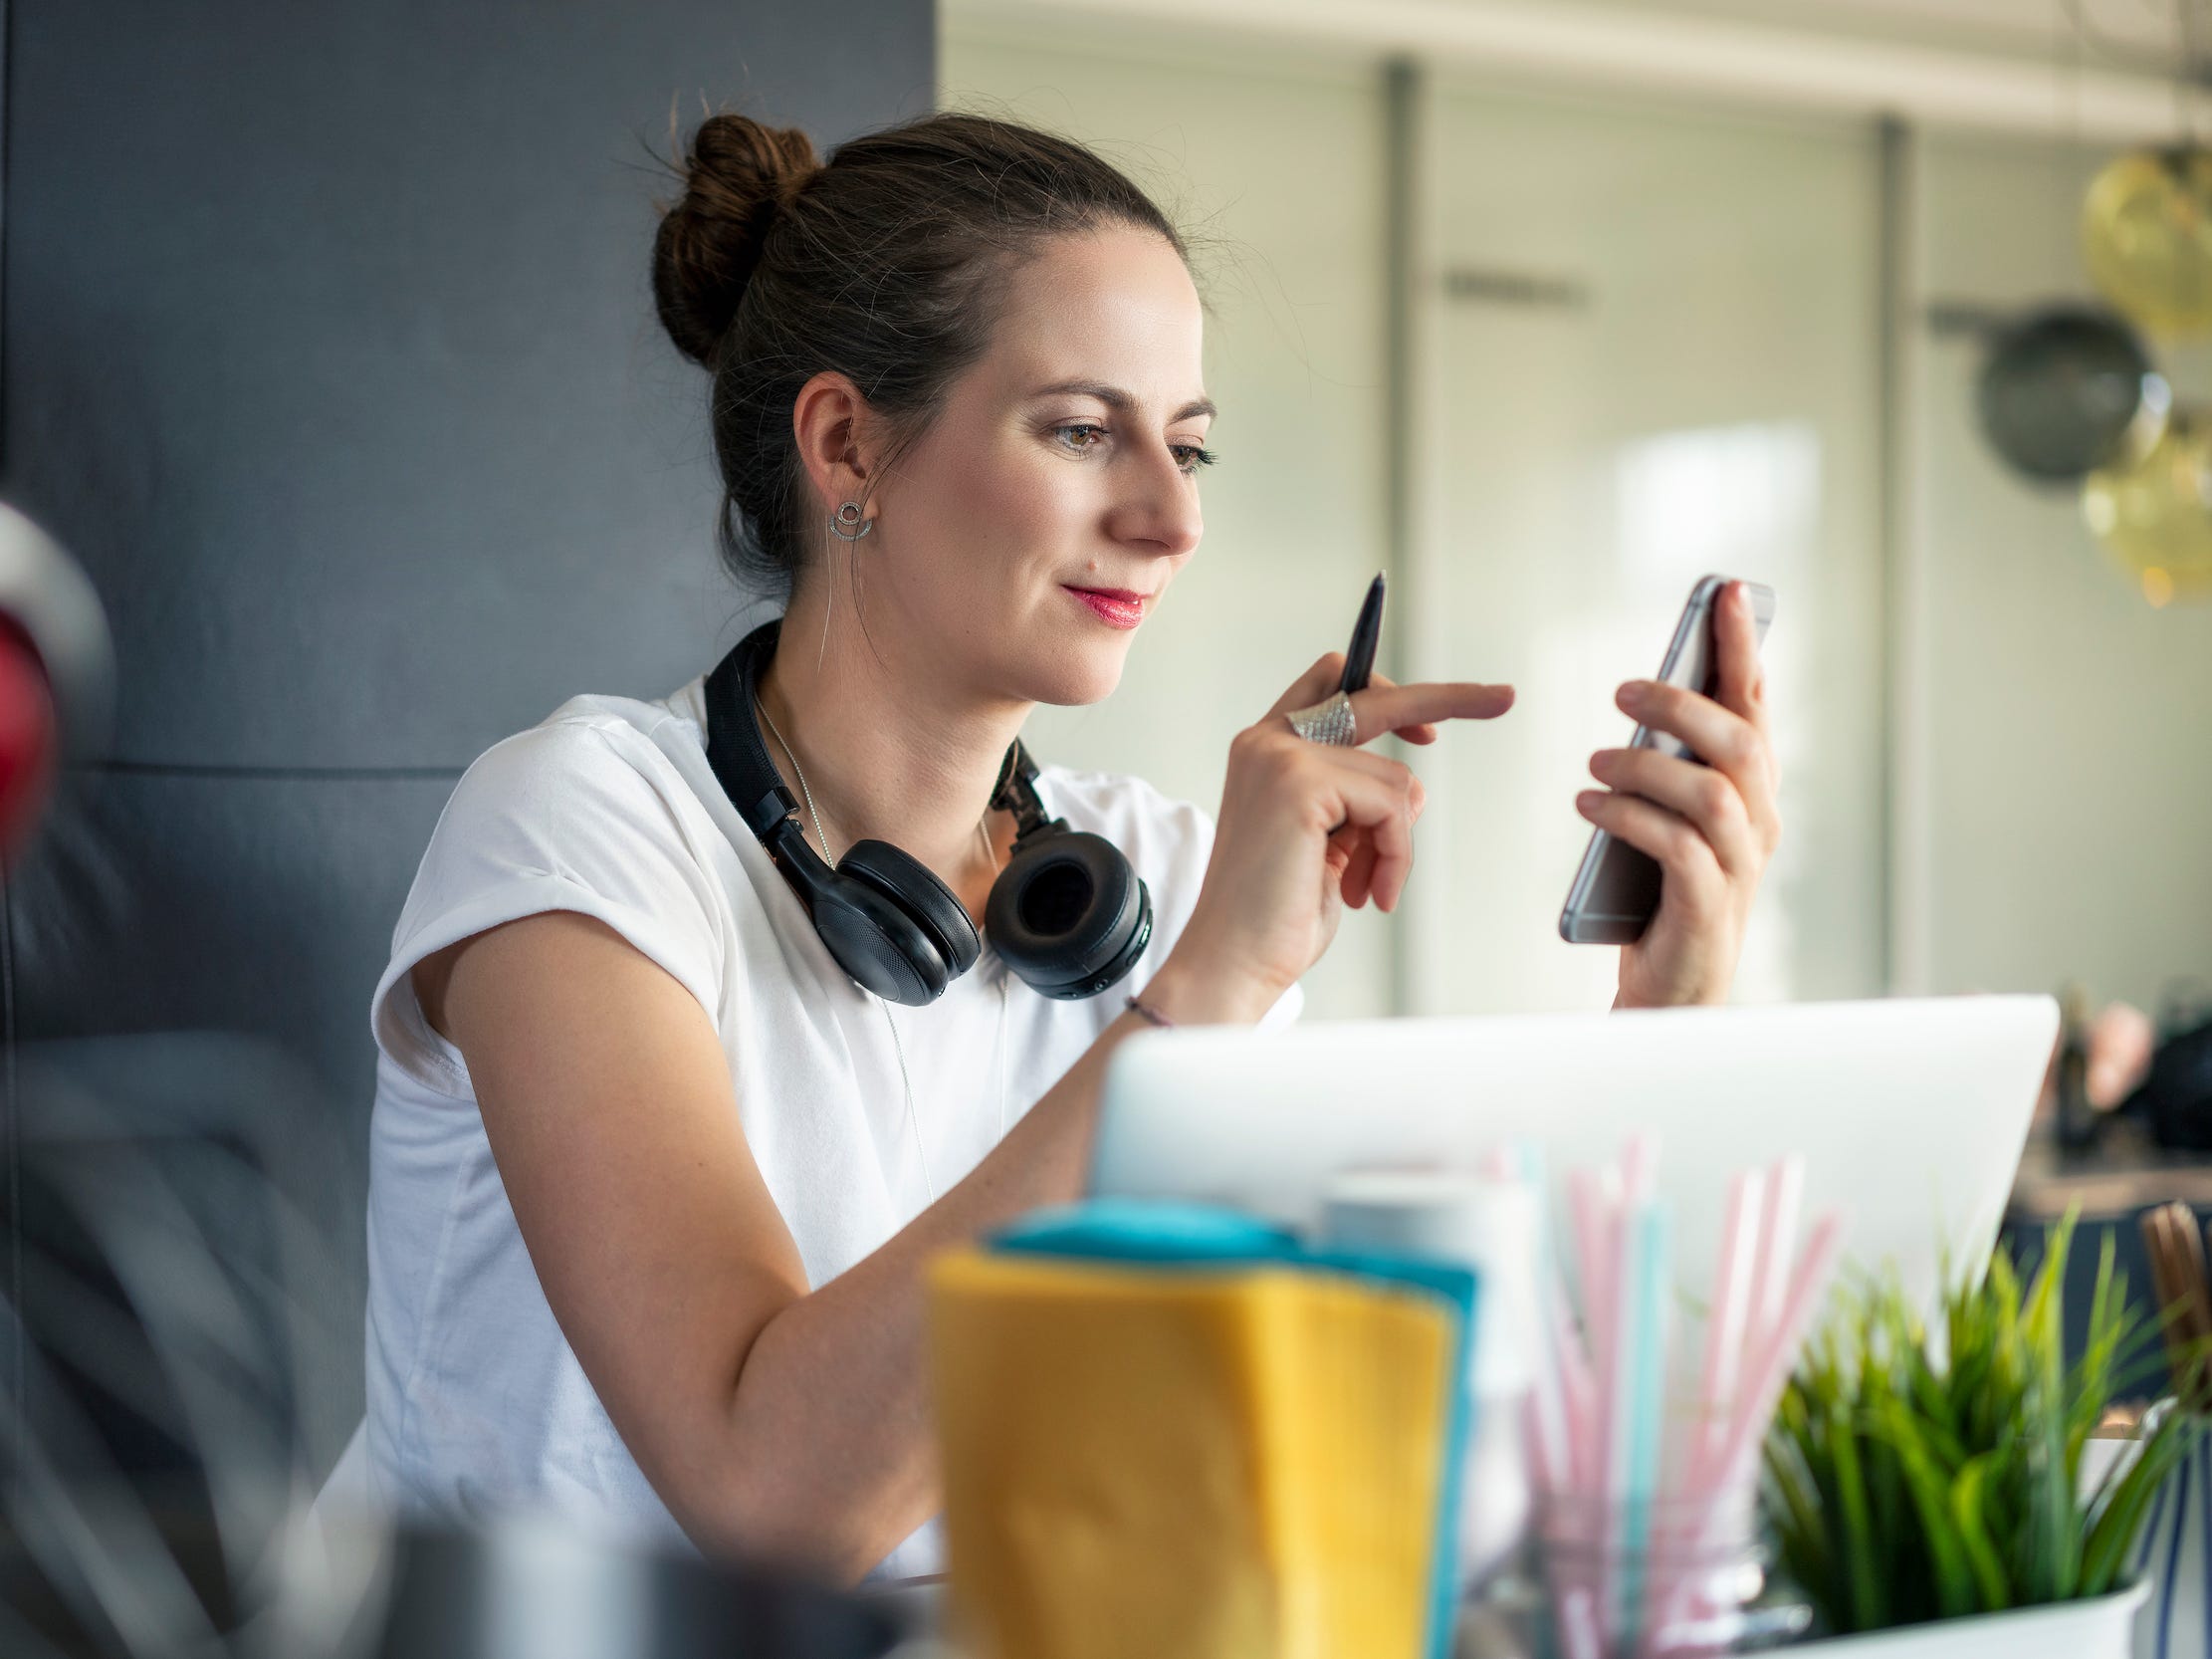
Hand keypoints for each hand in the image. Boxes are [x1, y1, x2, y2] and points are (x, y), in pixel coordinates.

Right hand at [1155, 652, 1513, 1021]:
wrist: (1232, 961)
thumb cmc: (1273, 917)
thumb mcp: (1327, 846)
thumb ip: (1357, 804)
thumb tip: (1412, 791)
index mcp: (1265, 753)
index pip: (1332, 688)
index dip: (1387, 694)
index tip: (1433, 723)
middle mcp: (1266, 742)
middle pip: (1374, 695)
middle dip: (1447, 697)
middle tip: (1502, 698)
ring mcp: (1280, 756)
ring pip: (1395, 778)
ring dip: (1396, 843)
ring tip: (1366, 887)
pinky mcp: (1300, 781)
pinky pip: (1392, 805)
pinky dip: (1394, 854)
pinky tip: (1367, 891)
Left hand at [1576, 581, 1778, 1009]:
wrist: (1673, 989)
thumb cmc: (1666, 894)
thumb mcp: (1669, 817)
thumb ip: (1669, 768)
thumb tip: (1641, 702)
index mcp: (1753, 792)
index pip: (1755, 707)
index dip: (1743, 648)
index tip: (1723, 593)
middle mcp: (1759, 824)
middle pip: (1736, 743)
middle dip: (1680, 705)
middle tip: (1621, 692)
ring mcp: (1739, 868)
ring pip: (1711, 795)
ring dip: (1646, 768)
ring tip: (1593, 764)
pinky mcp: (1708, 907)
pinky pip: (1678, 849)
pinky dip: (1630, 819)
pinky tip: (1588, 806)